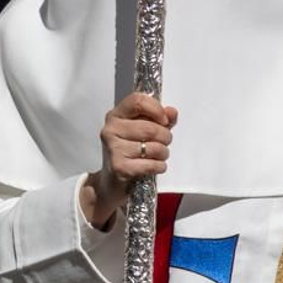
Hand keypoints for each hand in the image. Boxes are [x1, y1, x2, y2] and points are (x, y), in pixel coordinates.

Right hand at [82, 92, 177, 228]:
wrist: (111, 181)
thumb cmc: (130, 152)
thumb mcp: (143, 131)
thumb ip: (159, 119)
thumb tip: (171, 112)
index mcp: (116, 115)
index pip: (138, 101)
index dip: (156, 109)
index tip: (164, 120)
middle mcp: (111, 129)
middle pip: (150, 127)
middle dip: (165, 137)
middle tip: (162, 143)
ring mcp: (113, 148)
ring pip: (154, 147)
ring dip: (162, 154)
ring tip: (156, 156)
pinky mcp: (119, 167)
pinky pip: (152, 164)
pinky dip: (159, 166)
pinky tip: (152, 166)